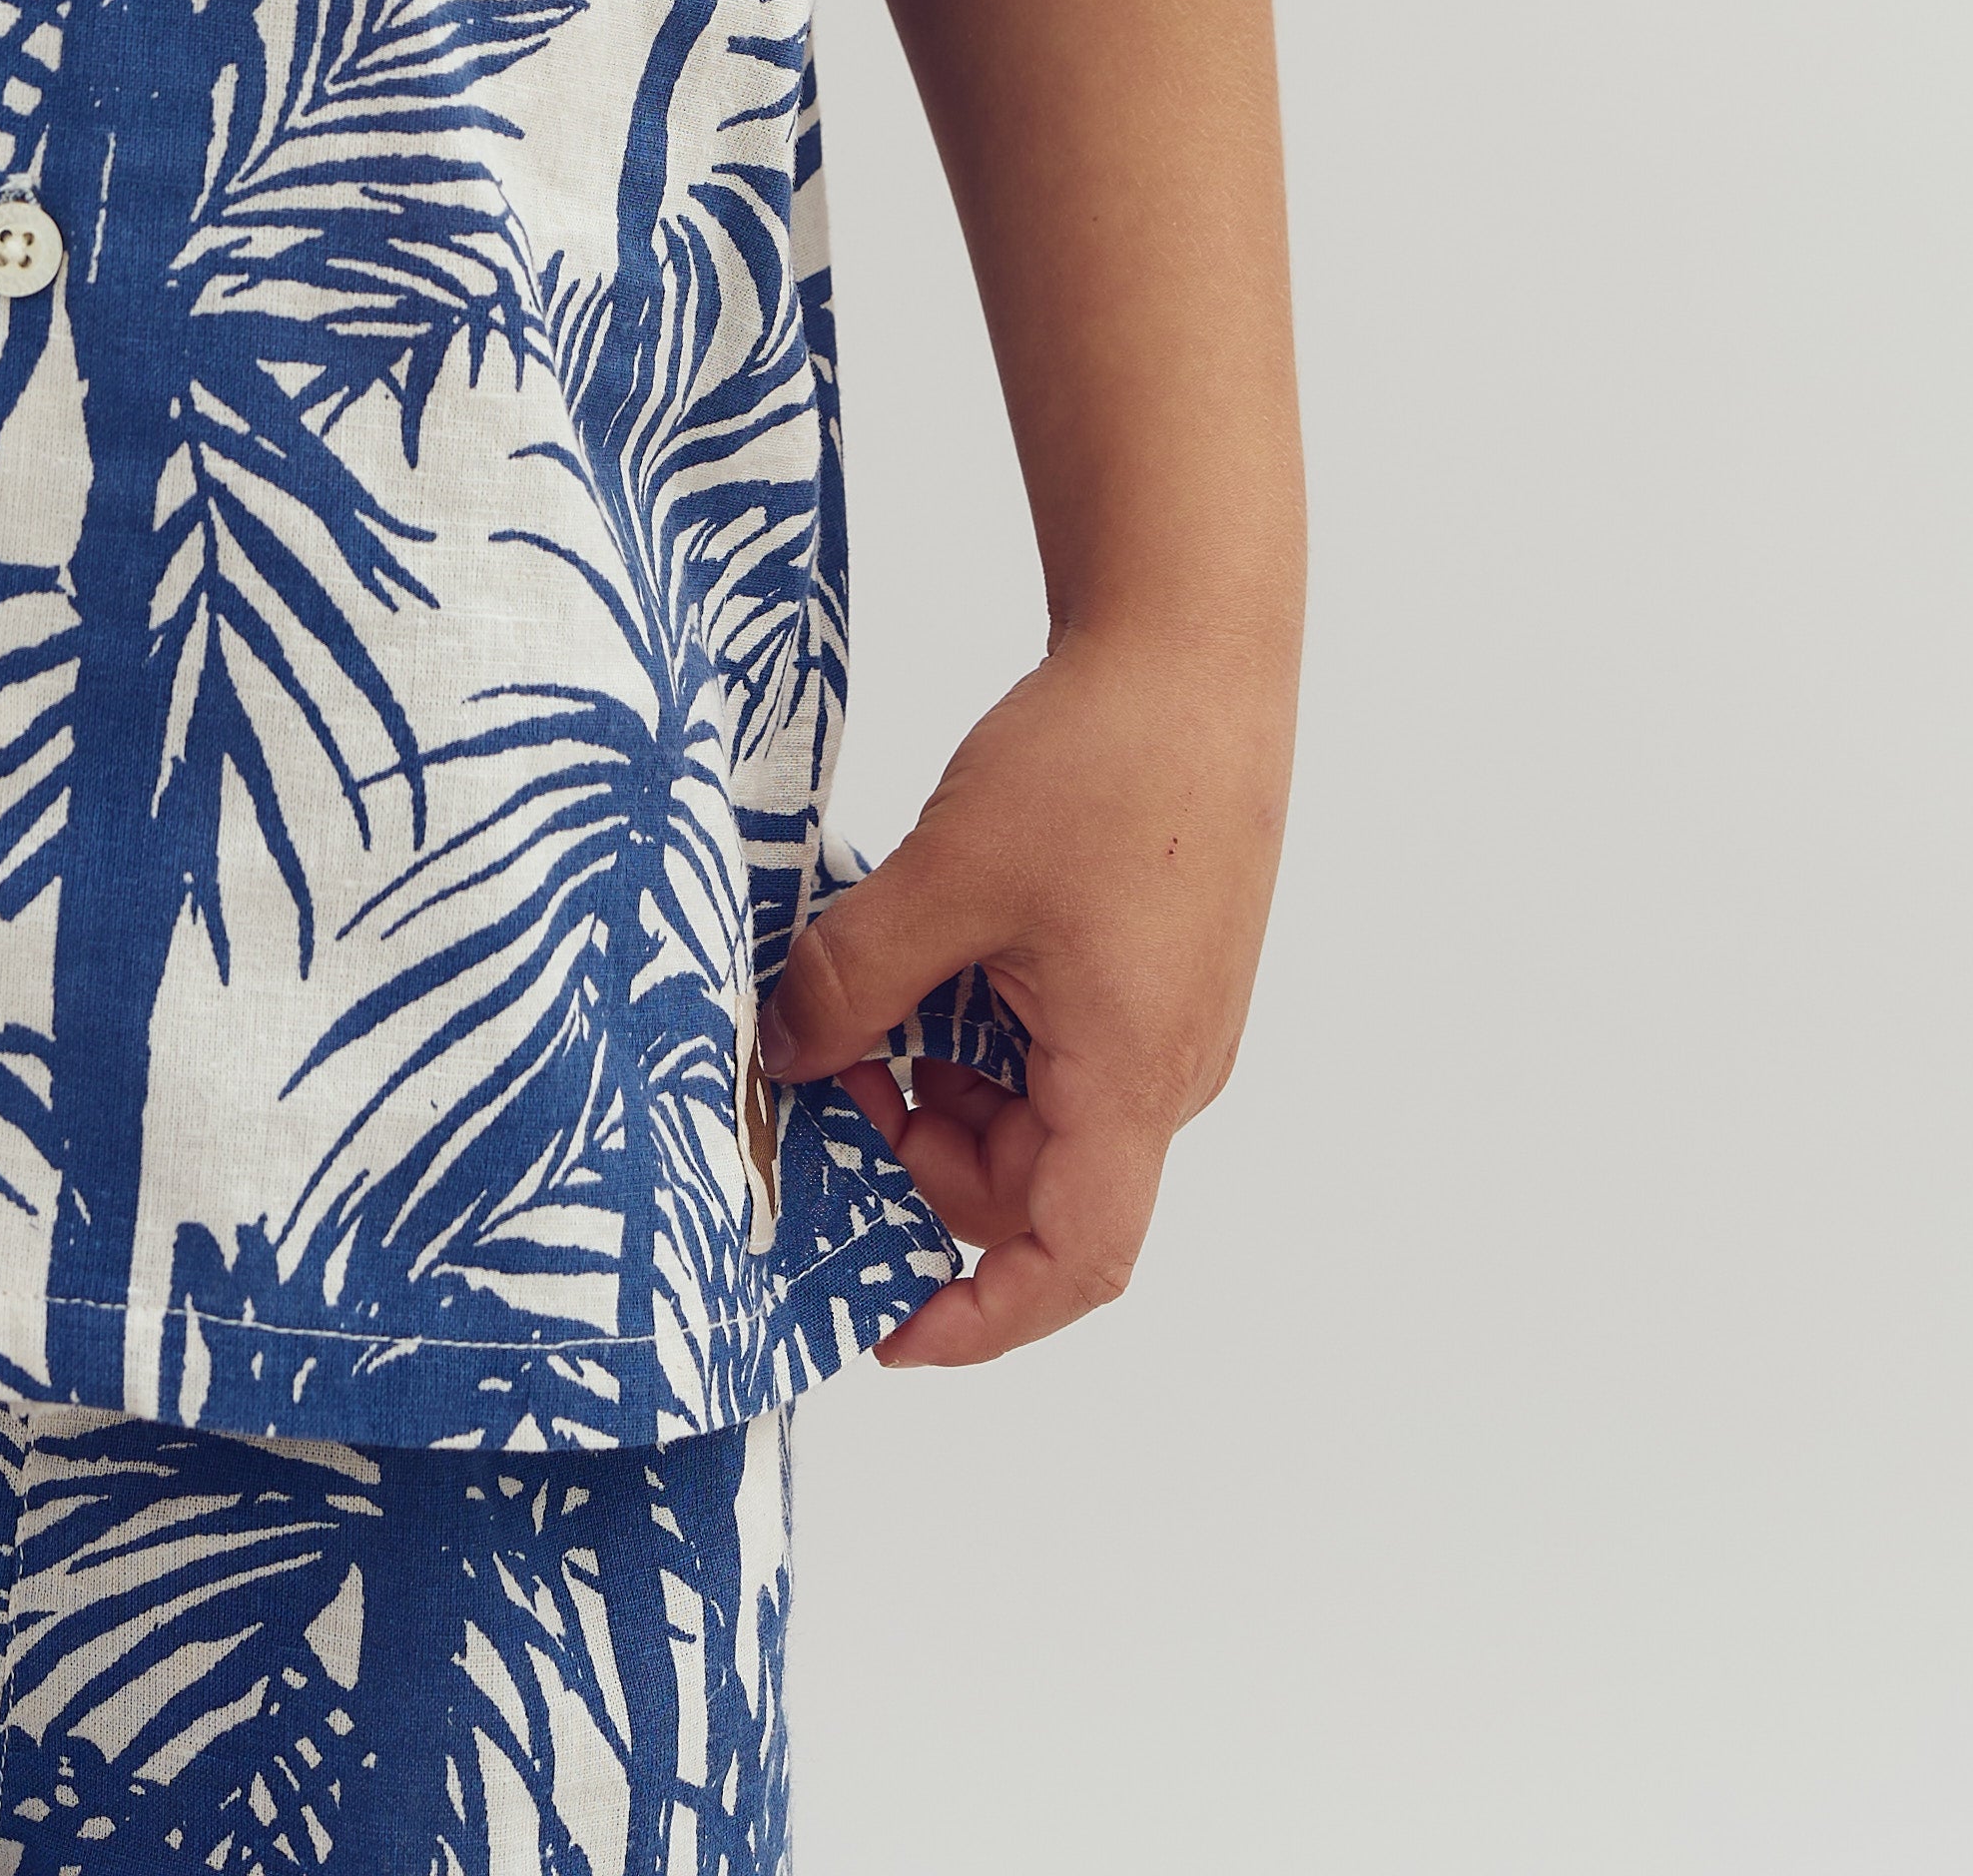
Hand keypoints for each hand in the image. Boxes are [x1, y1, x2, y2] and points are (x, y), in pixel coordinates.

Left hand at [756, 620, 1294, 1368]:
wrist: (1195, 644)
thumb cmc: (1104, 760)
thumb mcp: (946, 879)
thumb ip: (853, 984)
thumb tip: (778, 1056)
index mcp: (1133, 1076)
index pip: (1071, 1261)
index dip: (979, 1318)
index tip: (885, 1328)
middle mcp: (1166, 1068)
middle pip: (1034, 1182)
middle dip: (918, 1148)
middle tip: (829, 1060)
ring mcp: (1166, 1015)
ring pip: (1038, 1108)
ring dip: (944, 1076)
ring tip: (869, 985)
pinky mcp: (1155, 962)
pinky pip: (1057, 1043)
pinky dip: (978, 1023)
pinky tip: (926, 943)